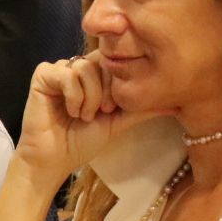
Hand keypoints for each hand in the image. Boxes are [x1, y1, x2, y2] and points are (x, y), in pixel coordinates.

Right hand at [16, 55, 161, 183]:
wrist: (54, 159)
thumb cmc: (83, 141)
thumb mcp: (119, 122)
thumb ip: (144, 109)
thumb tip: (178, 104)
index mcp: (96, 75)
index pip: (116, 62)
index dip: (118, 85)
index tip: (112, 110)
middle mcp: (78, 67)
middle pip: (102, 61)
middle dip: (106, 92)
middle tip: (101, 113)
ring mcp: (60, 69)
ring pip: (86, 67)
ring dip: (89, 97)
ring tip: (84, 116)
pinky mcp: (43, 75)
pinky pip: (66, 73)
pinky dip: (73, 95)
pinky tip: (71, 111)